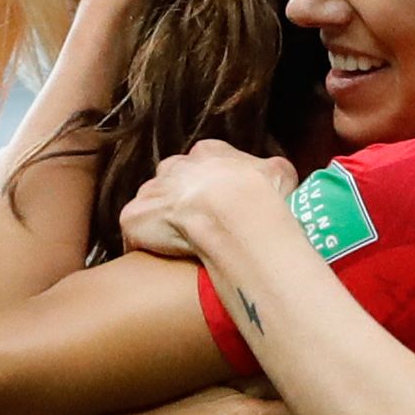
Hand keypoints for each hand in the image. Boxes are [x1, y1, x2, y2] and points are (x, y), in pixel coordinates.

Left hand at [119, 140, 298, 260]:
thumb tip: (275, 180)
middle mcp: (175, 167)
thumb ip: (272, 172)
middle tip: (202, 227)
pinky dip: (146, 247)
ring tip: (184, 247)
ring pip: (152, 206)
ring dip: (164, 224)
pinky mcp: (135, 218)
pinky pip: (135, 234)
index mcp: (209, 153)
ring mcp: (152, 192)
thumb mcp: (280, 174)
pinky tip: (162, 261)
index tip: (223, 204)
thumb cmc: (259, 194)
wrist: (232, 212)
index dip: (213, 186)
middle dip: (183, 202)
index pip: (204, 163)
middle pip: (173, 183)